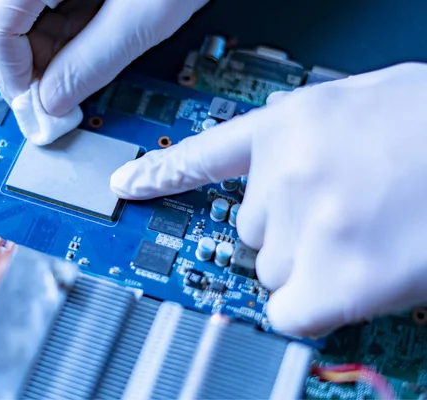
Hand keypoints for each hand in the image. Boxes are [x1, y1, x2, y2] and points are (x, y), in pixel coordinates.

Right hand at [0, 0, 207, 143]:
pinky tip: (92, 40)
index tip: (38, 107)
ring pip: (24, 13)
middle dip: (33, 67)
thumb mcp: (142, 17)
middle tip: (62, 99)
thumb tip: (54, 101)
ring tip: (87, 69)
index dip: (13, 77)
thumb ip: (91, 63)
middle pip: (4, 21)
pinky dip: (66, 27)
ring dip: (51, 50)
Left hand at [110, 63, 426, 335]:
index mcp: (291, 123)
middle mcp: (285, 172)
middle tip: (344, 218)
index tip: (124, 183)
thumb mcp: (363, 108)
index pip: (203, 154)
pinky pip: (289, 312)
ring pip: (274, 271)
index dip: (159, 172)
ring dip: (312, 267)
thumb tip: (280, 171)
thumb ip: (309, 138)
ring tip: (367, 242)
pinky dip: (313, 308)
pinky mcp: (333, 278)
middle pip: (249, 231)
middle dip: (289, 234)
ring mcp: (305, 225)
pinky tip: (351, 285)